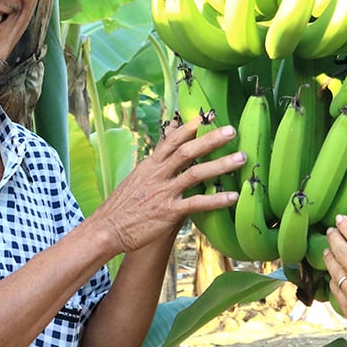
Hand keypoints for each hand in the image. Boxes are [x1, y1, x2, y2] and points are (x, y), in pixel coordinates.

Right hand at [91, 114, 242, 252]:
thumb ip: (153, 169)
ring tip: (240, 158)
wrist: (106, 229)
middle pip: (187, 151)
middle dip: (210, 139)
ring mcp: (163, 193)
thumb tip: (164, 158)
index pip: (171, 141)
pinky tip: (232, 197)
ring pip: (195, 173)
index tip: (205, 117)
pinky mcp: (168, 212)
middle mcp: (157, 175)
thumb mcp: (135, 181)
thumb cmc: (121, 208)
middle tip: (231, 130)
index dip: (188, 128)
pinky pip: (196, 204)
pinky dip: (215, 200)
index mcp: (150, 166)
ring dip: (220, 164)